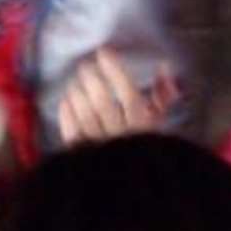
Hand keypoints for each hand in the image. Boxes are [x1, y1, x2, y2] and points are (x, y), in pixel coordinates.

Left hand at [56, 47, 181, 143]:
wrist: (133, 178)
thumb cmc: (144, 144)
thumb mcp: (158, 121)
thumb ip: (162, 95)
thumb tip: (164, 67)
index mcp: (144, 127)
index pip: (130, 95)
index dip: (116, 71)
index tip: (104, 52)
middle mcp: (122, 136)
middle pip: (104, 103)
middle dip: (92, 79)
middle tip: (85, 66)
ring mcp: (101, 146)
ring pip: (86, 116)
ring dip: (77, 94)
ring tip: (74, 83)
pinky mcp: (82, 155)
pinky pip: (71, 131)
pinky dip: (67, 114)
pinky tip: (66, 101)